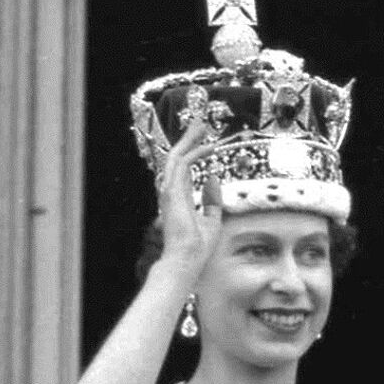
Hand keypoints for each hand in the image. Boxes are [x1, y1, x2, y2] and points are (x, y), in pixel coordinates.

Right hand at [155, 123, 222, 272]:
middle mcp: (172, 191)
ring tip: (202, 125)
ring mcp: (170, 191)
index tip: (208, 142)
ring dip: (190, 139)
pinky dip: (195, 153)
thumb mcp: (212, 219)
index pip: (184, 169)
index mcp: (179, 198)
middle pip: (178, 158)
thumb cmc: (198, 246)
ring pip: (177, 156)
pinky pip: (182, 166)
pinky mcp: (172, 192)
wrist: (188, 259)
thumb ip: (212, 199)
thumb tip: (213, 178)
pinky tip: (208, 147)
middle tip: (200, 124)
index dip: (194, 152)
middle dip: (189, 139)